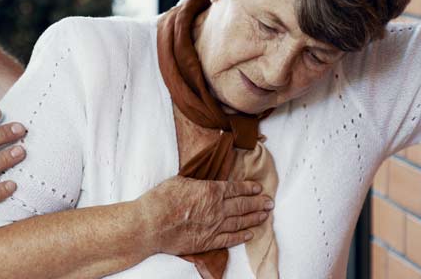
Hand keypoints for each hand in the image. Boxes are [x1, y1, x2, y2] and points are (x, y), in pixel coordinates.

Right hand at [136, 176, 272, 255]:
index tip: (259, 188)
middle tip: (270, 202)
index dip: (249, 188)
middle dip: (258, 203)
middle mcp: (216, 208)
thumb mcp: (180, 180)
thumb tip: (206, 178)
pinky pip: (229, 239)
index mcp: (210, 190)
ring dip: (254, 218)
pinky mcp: (207, 241)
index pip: (235, 189)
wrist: (151, 224)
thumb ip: (198, 181)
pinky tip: (250, 233)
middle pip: (242, 205)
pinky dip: (241, 236)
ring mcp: (213, 226)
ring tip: (265, 215)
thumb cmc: (161, 200)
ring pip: (240, 222)